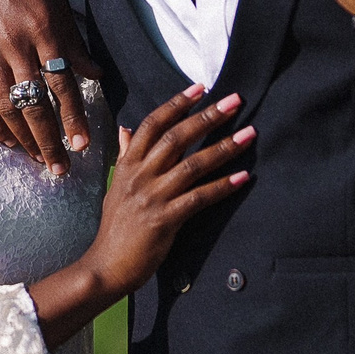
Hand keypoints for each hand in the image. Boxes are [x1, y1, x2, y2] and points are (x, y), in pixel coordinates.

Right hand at [0, 0, 101, 167]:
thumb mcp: (56, 3)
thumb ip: (75, 42)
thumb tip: (97, 75)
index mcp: (44, 30)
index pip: (62, 84)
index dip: (73, 118)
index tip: (82, 144)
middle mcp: (16, 44)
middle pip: (35, 103)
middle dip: (50, 140)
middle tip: (61, 168)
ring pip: (8, 106)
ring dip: (25, 139)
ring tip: (39, 161)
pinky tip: (8, 142)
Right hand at [27, 84, 253, 347]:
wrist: (105, 266)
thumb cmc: (115, 228)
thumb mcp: (116, 186)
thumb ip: (125, 156)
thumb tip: (126, 129)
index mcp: (128, 164)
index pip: (152, 123)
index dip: (177, 103)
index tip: (200, 88)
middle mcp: (140, 175)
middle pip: (177, 136)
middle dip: (208, 116)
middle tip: (236, 101)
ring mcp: (152, 197)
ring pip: (192, 164)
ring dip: (224, 148)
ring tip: (249, 134)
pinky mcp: (165, 220)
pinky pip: (199, 198)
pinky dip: (222, 186)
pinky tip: (242, 177)